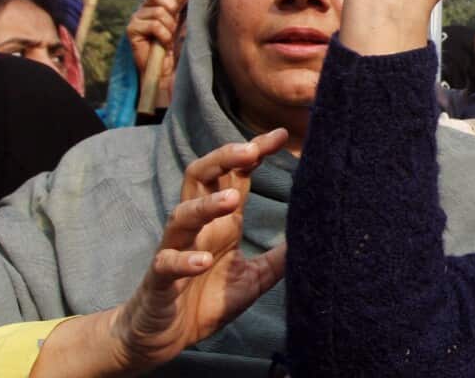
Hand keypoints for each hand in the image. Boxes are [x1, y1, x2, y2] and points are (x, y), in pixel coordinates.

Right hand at [32, 129, 289, 376]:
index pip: (235, 177)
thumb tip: (314, 237)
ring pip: (182, 215)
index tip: (280, 135)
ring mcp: (175, 250)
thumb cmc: (205, 301)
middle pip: (200, 177)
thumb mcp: (254, 278)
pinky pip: (167, 263)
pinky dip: (185, 260)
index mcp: (221, 224)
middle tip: (250, 150)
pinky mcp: (160, 280)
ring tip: (231, 201)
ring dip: (206, 205)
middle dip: (223, 159)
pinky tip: (204, 261)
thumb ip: (279, 258)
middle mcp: (197, 229)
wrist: (163, 338)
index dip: (254, 153)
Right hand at [128, 0, 188, 105]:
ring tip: (169, 38)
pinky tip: (163, 44)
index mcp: (165, 3)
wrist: (177, 74)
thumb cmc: (185, 49)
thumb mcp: (189, 20)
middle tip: (174, 19)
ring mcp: (139, 18)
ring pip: (158, 8)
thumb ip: (184, 0)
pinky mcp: (133, 31)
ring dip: (168, 24)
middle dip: (171, 4)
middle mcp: (150, 8)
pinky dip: (162, 33)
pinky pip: (152, 22)